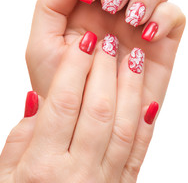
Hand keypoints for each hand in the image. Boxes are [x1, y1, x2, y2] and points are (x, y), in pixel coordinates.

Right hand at [1, 32, 154, 181]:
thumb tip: (39, 99)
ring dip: (130, 88)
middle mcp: (77, 173)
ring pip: (123, 125)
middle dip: (104, 70)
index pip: (63, 104)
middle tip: (107, 43)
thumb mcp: (7, 172)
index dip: (74, 68)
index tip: (84, 43)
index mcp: (42, 167)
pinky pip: (138, 151)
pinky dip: (145, 124)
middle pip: (97, 109)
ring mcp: (105, 180)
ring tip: (133, 59)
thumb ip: (23, 134)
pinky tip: (148, 100)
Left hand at [26, 0, 184, 100]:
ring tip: (130, 20)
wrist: (82, 119)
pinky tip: (146, 36)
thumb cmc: (58, 84)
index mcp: (87, 9)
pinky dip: (164, 18)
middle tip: (112, 4)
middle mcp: (114, 14)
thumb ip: (51, 6)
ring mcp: (137, 26)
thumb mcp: (42, 43)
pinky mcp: (159, 43)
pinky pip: (174, 15)